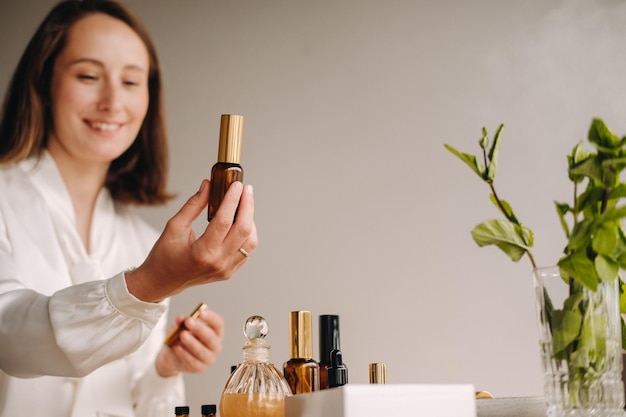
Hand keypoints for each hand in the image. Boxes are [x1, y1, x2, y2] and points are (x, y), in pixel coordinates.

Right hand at [126, 179, 256, 301]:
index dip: (232, 200)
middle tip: (246, 189)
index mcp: (202, 253)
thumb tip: (208, 185)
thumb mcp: (174, 226)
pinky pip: (247, 250)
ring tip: (244, 204)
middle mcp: (218, 263)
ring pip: (251, 241)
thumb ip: (194, 205)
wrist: (162, 281)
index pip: (224, 222)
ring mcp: (226, 269)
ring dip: (250, 220)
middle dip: (247, 206)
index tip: (237, 185)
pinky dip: (248, 234)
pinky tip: (242, 221)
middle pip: (243, 230)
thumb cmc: (165, 255)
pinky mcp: (230, 272)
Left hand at [156, 307, 223, 376]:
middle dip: (199, 329)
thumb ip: (180, 323)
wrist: (172, 356)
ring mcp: (209, 358)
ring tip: (182, 335)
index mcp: (215, 332)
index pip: (218, 324)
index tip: (201, 311)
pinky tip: (177, 347)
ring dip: (192, 342)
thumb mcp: (179, 327)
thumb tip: (180, 318)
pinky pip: (193, 361)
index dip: (211, 317)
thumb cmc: (181, 339)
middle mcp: (215, 345)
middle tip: (188, 322)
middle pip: (211, 337)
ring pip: (202, 351)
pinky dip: (184, 354)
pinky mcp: (200, 368)